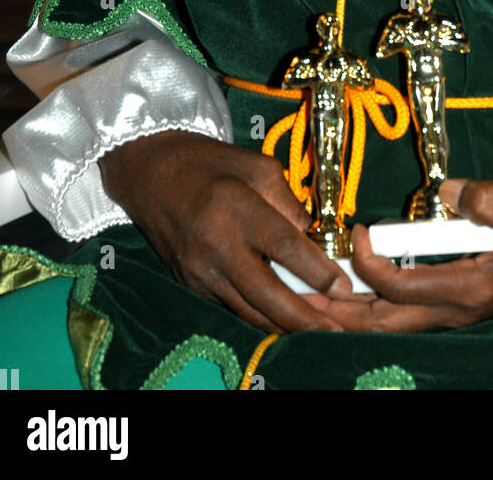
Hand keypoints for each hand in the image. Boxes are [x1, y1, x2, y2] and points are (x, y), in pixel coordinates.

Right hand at [99, 130, 352, 333]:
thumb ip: (289, 202)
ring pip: (247, 311)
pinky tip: (282, 319)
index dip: (316, 270)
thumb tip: (315, 237)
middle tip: (334, 329)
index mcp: (234, 207)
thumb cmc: (209, 162)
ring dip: (283, 324)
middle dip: (303, 316)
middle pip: (265, 293)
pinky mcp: (190, 285)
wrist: (151, 174)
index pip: (283, 246)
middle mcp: (214, 245)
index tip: (342, 285)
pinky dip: (258, 316)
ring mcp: (199, 271)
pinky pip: (231, 307)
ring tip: (316, 330)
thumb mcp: (257, 166)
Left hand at [305, 178, 492, 332]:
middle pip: (383, 321)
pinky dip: (372, 305)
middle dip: (338, 312)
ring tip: (311, 298)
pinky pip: (404, 310)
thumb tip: (444, 190)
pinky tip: (349, 293)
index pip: (401, 286)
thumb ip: (484, 199)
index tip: (355, 231)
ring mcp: (454, 311)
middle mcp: (456, 309)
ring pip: (390, 322)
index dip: (368, 263)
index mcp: (470, 288)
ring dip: (349, 313)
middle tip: (299, 296)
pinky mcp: (454, 302)